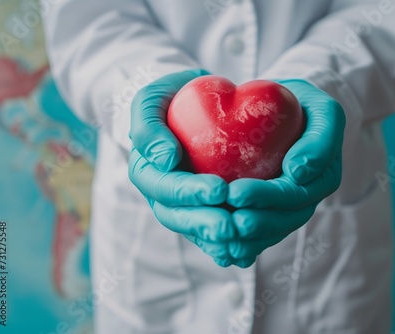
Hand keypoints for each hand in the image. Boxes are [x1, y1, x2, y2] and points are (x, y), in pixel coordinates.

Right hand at [128, 69, 236, 266]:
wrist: (190, 105)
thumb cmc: (170, 99)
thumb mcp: (152, 100)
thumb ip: (149, 127)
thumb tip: (165, 160)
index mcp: (147, 171)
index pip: (164, 187)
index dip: (189, 193)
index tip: (219, 190)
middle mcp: (163, 194)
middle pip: (178, 217)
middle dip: (204, 224)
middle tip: (231, 227)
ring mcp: (183, 205)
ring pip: (195, 231)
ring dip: (217, 241)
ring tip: (242, 242)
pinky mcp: (203, 209)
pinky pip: (212, 234)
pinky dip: (227, 245)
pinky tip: (247, 253)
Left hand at [226, 79, 345, 266]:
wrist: (287, 109)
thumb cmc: (304, 106)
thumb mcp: (324, 112)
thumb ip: (320, 140)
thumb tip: (297, 173)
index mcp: (323, 177)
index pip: (294, 193)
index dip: (266, 197)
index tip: (235, 193)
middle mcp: (308, 198)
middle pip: (283, 219)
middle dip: (254, 223)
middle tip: (225, 220)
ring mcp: (291, 207)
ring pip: (271, 232)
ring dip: (248, 239)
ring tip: (221, 238)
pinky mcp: (273, 210)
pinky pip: (261, 235)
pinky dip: (243, 245)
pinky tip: (221, 250)